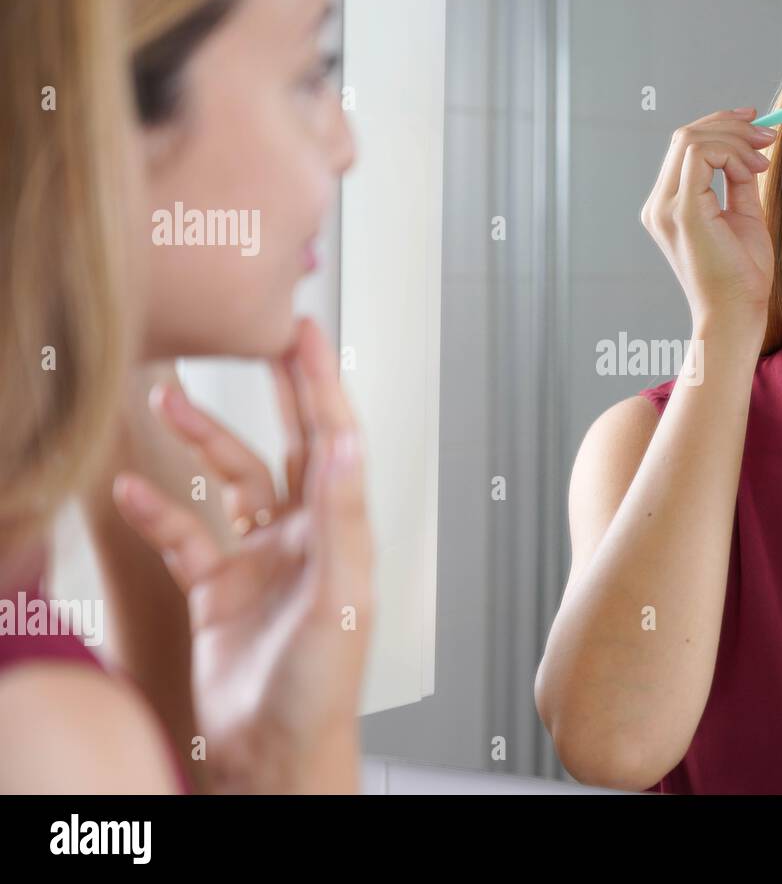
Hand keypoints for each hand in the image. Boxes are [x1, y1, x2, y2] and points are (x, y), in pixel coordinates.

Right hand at [111, 318, 373, 792]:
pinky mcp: (220, 586)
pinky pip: (186, 533)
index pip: (333, 440)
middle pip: (291, 443)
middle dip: (277, 390)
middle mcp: (305, 535)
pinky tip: (130, 487)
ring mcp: (261, 557)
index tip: (305, 333)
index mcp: (341, 532)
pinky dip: (158, 509)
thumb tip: (348, 444)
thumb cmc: (321, 686)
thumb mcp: (339, 598)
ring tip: (166, 400)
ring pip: (233, 479)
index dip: (319, 384)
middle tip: (259, 336)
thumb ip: (342, 520)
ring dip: (203, 440)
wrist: (276, 751)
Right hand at [640, 107, 776, 333]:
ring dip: (734, 140)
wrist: (736, 314)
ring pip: (691, 139)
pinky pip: (701, 156)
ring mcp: (666, 208)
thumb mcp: (742, 216)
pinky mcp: (682, 211)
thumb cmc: (741, 276)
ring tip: (762, 159)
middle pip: (684, 136)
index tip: (756, 128)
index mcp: (668, 206)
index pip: (684, 147)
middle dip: (729, 125)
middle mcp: (659, 205)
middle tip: (765, 134)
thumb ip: (737, 182)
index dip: (720, 127)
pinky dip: (732, 154)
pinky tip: (754, 171)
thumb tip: (747, 149)